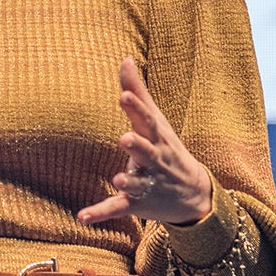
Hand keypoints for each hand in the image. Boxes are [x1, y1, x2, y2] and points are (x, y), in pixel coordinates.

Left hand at [77, 57, 213, 226]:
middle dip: (138, 145)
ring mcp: (147, 183)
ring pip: (137, 183)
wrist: (194, 195)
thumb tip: (124, 58)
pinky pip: (118, 208)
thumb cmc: (167, 148)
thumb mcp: (156, 120)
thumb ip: (137, 91)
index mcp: (156, 137)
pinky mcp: (137, 204)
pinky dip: (100, 213)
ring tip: (117, 179)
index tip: (124, 96)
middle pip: (147, 151)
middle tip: (125, 137)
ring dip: (128, 181)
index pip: (147, 121)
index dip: (136, 109)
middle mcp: (154, 160)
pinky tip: (81, 217)